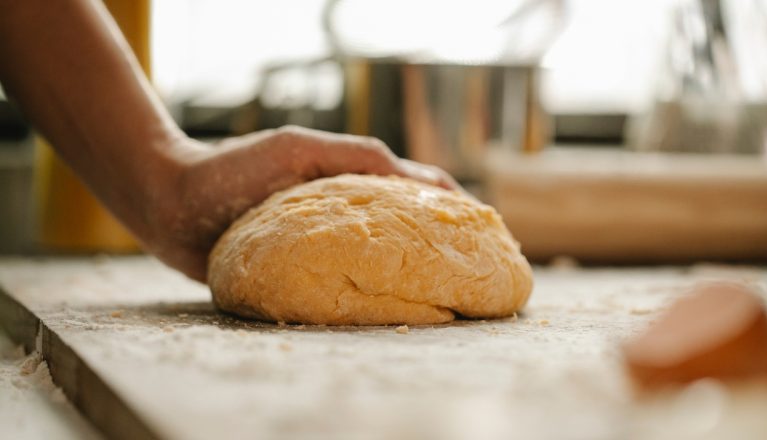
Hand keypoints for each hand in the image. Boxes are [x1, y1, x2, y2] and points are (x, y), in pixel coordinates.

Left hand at [145, 125, 460, 281]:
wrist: (170, 203)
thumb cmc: (233, 168)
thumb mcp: (298, 150)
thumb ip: (356, 157)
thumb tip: (423, 181)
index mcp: (349, 180)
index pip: (415, 190)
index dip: (452, 208)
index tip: (486, 229)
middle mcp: (342, 213)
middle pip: (405, 229)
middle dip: (443, 246)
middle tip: (477, 271)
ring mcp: (322, 244)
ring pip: (379, 262)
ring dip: (412, 277)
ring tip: (447, 295)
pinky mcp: (299, 274)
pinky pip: (342, 289)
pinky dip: (370, 298)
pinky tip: (389, 311)